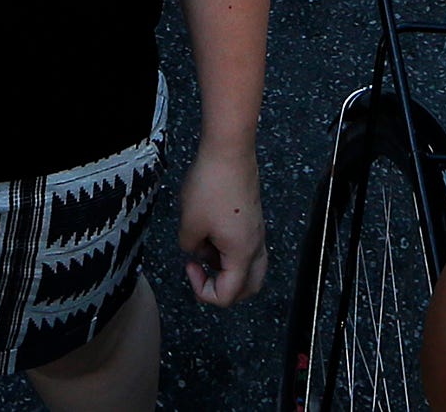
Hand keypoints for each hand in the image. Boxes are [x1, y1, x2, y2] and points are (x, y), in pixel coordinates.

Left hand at [175, 146, 267, 307]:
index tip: (190, 266)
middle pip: (248, 288)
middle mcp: (255, 246)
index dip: (203, 290)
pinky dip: (230, 252)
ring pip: (250, 269)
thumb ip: (189, 248)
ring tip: (206, 252)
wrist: (229, 151)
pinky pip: (247, 249)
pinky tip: (211, 233)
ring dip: (228, 271)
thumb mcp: (189, 224)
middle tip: (203, 275)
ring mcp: (257, 232)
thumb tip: (196, 251)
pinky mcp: (253, 218)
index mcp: (242, 254)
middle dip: (223, 290)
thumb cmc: (211, 185)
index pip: (227, 295)